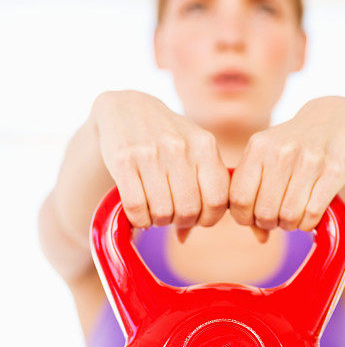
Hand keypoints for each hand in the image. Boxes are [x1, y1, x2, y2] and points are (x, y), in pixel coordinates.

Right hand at [92, 90, 228, 241]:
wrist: (126, 109)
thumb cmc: (168, 139)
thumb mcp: (194, 152)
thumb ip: (202, 189)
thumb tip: (186, 237)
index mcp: (205, 145)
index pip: (218, 201)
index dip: (208, 219)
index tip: (197, 218)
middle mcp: (179, 147)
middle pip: (189, 210)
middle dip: (180, 221)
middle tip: (171, 215)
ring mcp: (150, 152)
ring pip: (162, 212)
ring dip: (157, 221)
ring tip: (154, 210)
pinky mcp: (122, 159)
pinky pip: (136, 208)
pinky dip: (138, 219)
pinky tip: (138, 211)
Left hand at [228, 97, 344, 241]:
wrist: (334, 118)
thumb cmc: (293, 147)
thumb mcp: (267, 158)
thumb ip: (254, 193)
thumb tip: (259, 238)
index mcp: (258, 147)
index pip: (239, 198)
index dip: (244, 218)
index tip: (254, 218)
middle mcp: (282, 151)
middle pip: (265, 212)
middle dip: (270, 223)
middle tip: (277, 218)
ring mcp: (309, 160)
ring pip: (290, 216)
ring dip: (291, 224)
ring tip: (294, 215)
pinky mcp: (334, 170)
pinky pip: (313, 213)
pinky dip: (309, 222)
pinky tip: (310, 214)